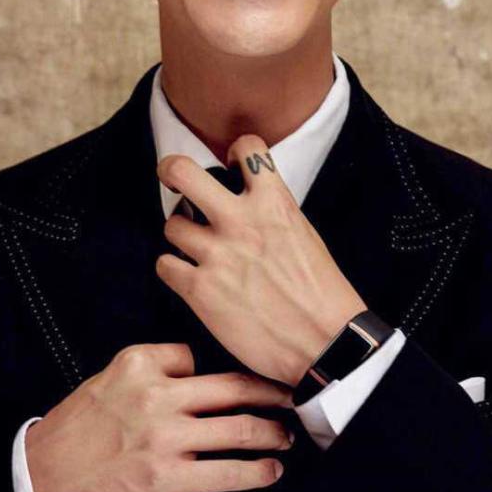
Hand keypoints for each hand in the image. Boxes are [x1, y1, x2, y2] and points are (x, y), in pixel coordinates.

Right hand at [25, 342, 292, 491]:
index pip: (197, 357)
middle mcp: (156, 395)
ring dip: (271, 432)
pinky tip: (270, 471)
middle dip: (270, 393)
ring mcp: (164, 437)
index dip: (224, 370)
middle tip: (291, 395)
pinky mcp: (167, 478)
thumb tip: (196, 367)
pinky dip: (255, 472)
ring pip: (237, 429)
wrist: (45, 475)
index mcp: (141, 363)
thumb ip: (154, 366)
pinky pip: (224, 472)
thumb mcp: (112, 376)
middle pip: (231, 388)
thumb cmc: (79, 428)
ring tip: (286, 435)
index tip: (252, 377)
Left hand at [156, 135, 366, 385]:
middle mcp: (240, 221)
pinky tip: (190, 278)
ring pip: (172, 225)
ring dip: (181, 236)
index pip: (246, 147)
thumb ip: (272, 210)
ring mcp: (217, 254)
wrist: (326, 344)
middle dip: (171, 170)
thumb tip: (249, 200)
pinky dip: (174, 270)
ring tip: (196, 248)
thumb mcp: (304, 233)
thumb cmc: (321, 293)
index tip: (231, 165)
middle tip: (172, 177)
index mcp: (274, 202)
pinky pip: (165, 265)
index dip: (235, 153)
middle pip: (183, 172)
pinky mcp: (200, 290)